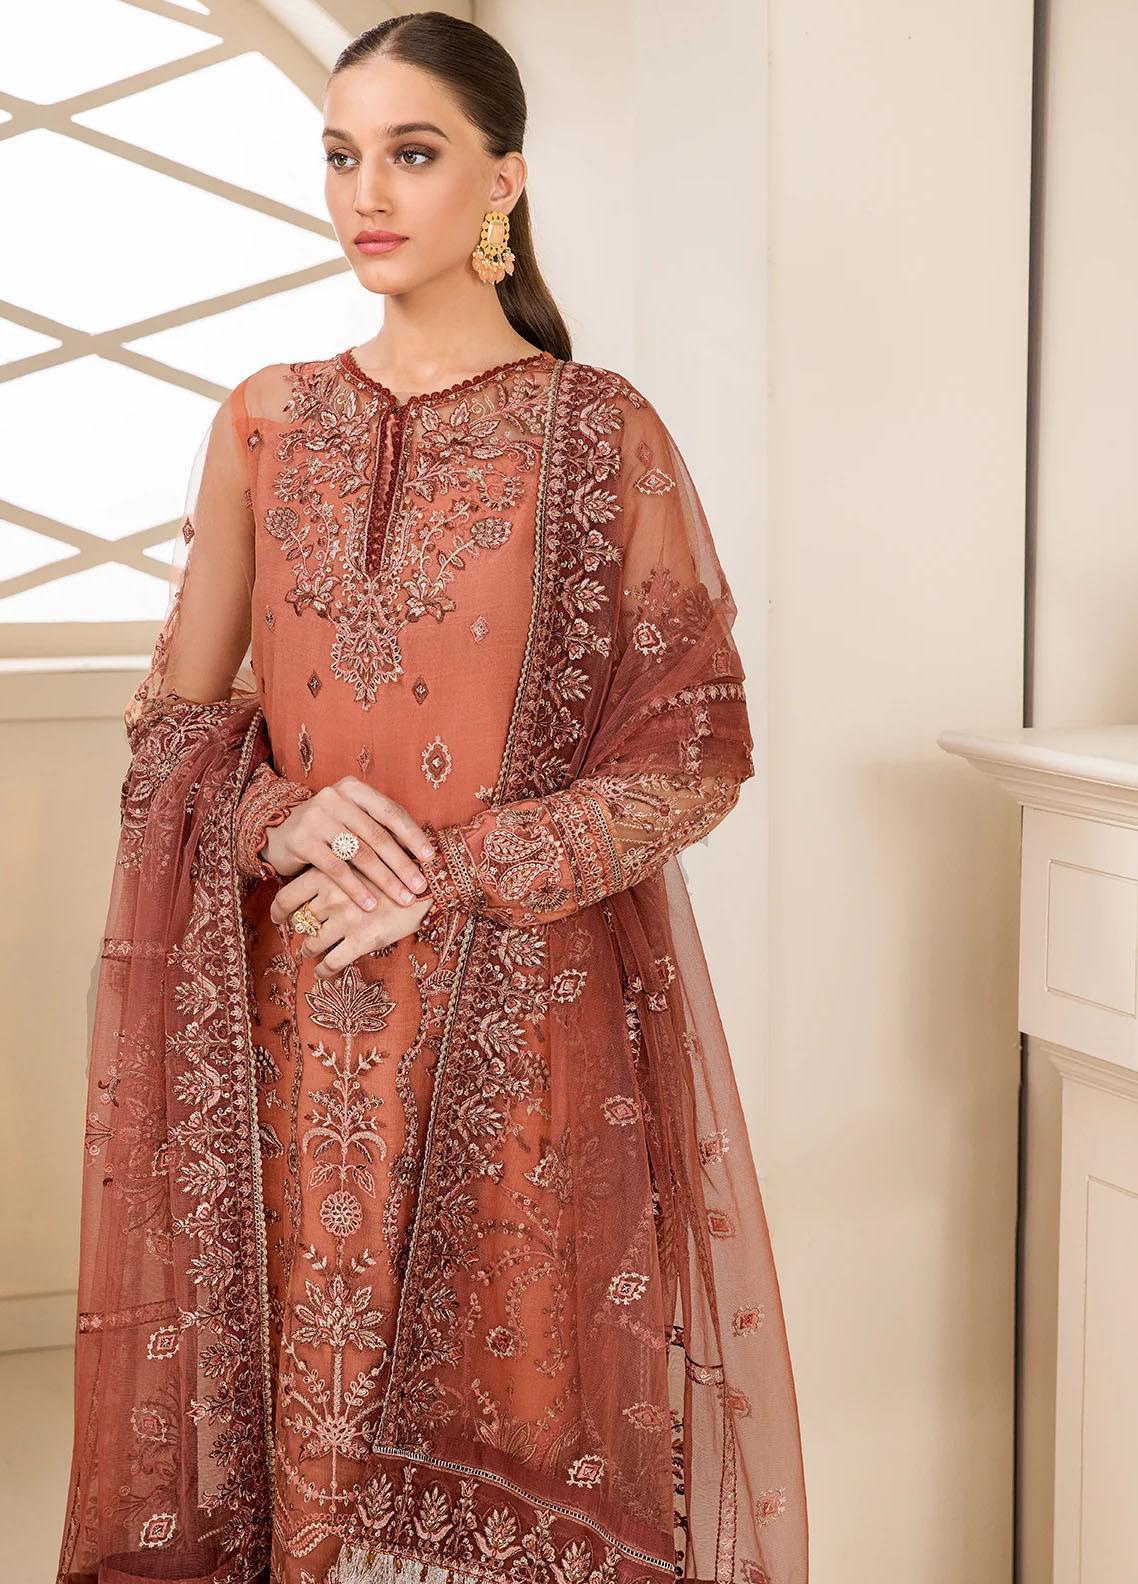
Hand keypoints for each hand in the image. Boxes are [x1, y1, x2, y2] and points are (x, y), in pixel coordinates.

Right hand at [260, 776, 436, 913]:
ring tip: (402, 898)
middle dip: (402, 864)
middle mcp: (334, 798)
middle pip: (377, 835)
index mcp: (353, 788)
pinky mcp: (301, 841)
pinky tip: (369, 905)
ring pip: (359, 853)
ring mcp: (316, 818)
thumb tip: (422, 852)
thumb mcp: (351, 818)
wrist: (276, 832)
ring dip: (384, 879)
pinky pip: (335, 869)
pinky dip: (355, 888)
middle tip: (420, 886)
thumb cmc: (326, 829)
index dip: (412, 835)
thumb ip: (378, 826)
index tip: (430, 857)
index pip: (390, 811)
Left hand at [270, 865, 435, 978]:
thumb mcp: (360, 861)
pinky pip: (331, 963)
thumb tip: (312, 891)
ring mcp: (346, 920)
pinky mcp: (362, 941)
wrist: (429, 881)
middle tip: (304, 936)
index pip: (286, 897)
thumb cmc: (395, 868)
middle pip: (299, 923)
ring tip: (313, 954)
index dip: (278, 912)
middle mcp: (332, 897)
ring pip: (311, 945)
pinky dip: (324, 972)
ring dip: (309, 953)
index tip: (279, 919)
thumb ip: (335, 873)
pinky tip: (324, 973)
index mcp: (328, 874)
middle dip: (300, 933)